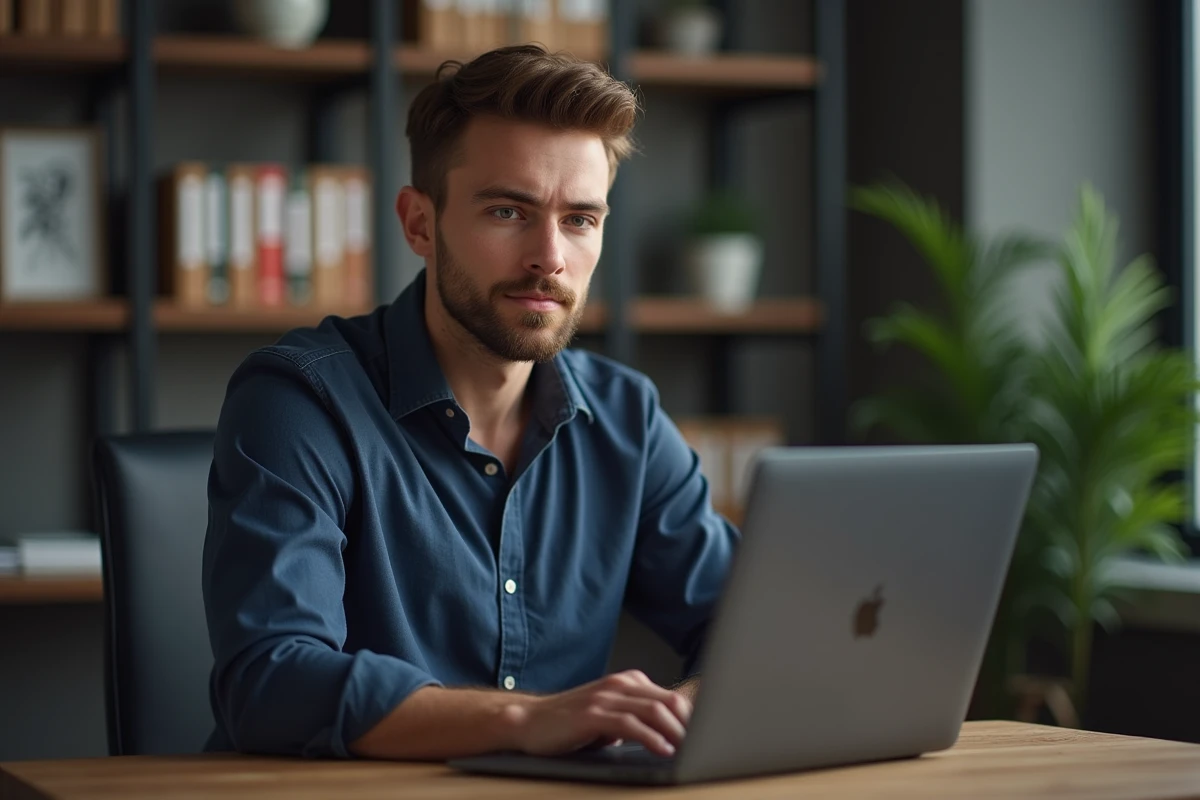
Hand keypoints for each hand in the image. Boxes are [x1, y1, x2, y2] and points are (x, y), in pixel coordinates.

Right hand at [502, 669, 691, 757]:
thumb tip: (670, 735)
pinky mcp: (592, 714)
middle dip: (690, 726)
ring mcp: (605, 697)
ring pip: (653, 710)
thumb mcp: (609, 717)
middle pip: (668, 701)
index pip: (671, 697)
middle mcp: (619, 685)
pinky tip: (662, 750)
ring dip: (675, 733)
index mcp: (628, 682)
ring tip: (689, 750)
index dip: (693, 718)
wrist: (529, 721)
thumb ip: (636, 719)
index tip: (708, 736)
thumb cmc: (570, 723)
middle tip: (705, 746)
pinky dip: (651, 737)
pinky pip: (630, 724)